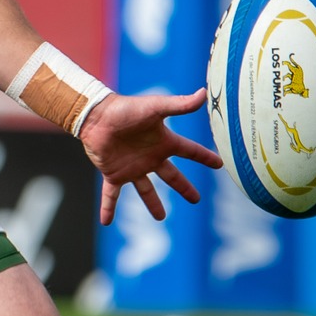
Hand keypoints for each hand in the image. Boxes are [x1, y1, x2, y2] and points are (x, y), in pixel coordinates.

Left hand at [81, 90, 223, 224]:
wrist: (96, 115)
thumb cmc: (126, 109)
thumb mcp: (156, 107)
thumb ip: (180, 105)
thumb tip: (204, 93)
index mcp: (163, 142)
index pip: (190, 151)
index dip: (205, 157)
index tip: (219, 164)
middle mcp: (150, 157)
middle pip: (172, 176)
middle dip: (184, 188)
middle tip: (196, 200)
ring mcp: (132, 167)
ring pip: (146, 190)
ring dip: (152, 203)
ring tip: (160, 218)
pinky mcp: (114, 174)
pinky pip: (112, 195)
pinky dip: (108, 208)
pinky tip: (106, 222)